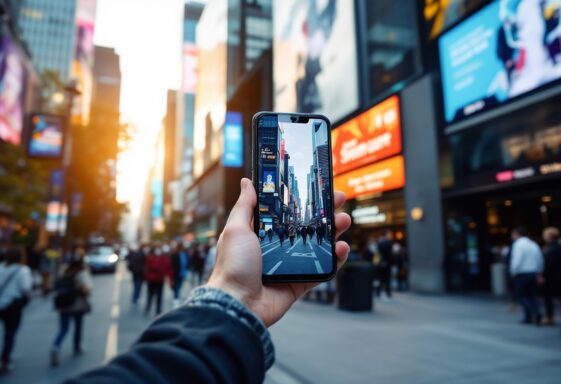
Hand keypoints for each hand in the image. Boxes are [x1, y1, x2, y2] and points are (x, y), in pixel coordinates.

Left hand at [207, 178, 350, 325]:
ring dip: (333, 232)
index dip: (301, 199)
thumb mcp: (236, 230)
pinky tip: (342, 248)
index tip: (315, 188)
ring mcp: (289, 265)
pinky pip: (321, 270)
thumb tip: (247, 182)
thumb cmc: (232, 267)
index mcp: (261, 233)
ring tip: (343, 221)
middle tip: (338, 200)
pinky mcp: (298, 283)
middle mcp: (276, 248)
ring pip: (317, 245)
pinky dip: (334, 260)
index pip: (285, 211)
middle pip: (305, 226)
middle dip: (323, 212)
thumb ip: (245, 206)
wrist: (238, 304)